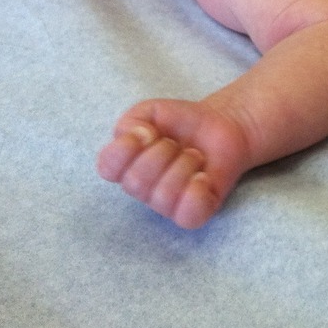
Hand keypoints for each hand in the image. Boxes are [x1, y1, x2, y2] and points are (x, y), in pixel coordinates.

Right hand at [96, 98, 251, 228]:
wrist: (219, 124)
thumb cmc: (179, 123)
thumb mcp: (149, 111)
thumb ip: (132, 121)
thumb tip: (138, 137)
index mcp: (125, 166)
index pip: (108, 167)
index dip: (125, 149)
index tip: (148, 132)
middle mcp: (142, 189)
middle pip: (136, 182)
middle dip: (162, 153)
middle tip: (176, 143)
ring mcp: (167, 204)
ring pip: (162, 196)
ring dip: (184, 165)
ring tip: (194, 155)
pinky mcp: (194, 212)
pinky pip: (187, 215)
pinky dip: (196, 194)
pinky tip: (203, 177)